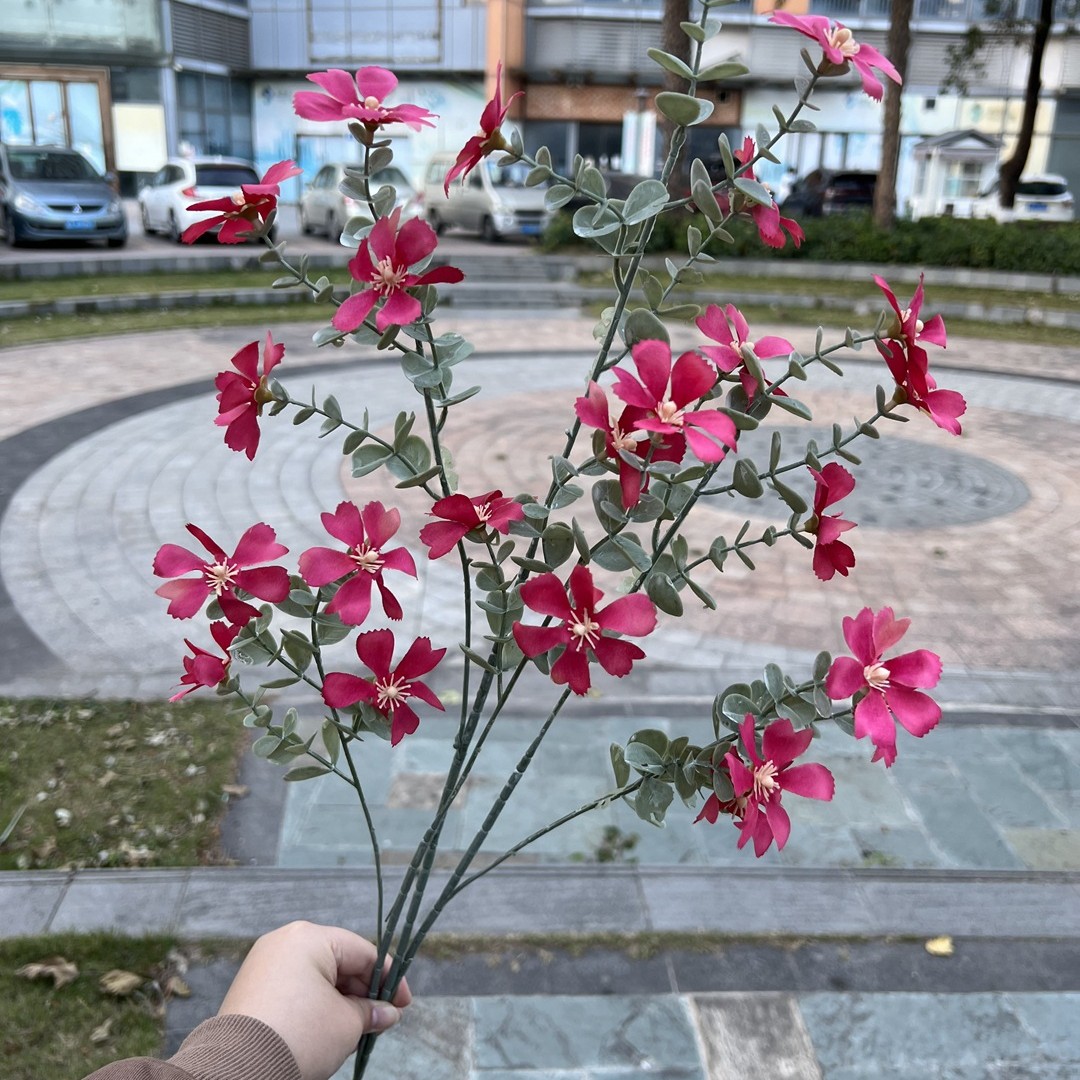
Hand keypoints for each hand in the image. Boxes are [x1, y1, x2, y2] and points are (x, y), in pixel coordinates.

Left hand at [218, 921, 412, 1079]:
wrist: (238, 1071)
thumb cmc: (298, 1036)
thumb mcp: (346, 1023)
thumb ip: (371, 1012)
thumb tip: (387, 1013)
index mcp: (309, 937)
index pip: (362, 952)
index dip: (389, 979)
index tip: (404, 1004)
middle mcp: (284, 942)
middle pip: (338, 963)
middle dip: (361, 993)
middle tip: (380, 1021)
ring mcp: (263, 965)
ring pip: (316, 978)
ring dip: (339, 1002)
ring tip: (353, 1032)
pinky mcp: (250, 989)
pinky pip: (294, 990)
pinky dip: (314, 1007)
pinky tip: (326, 1032)